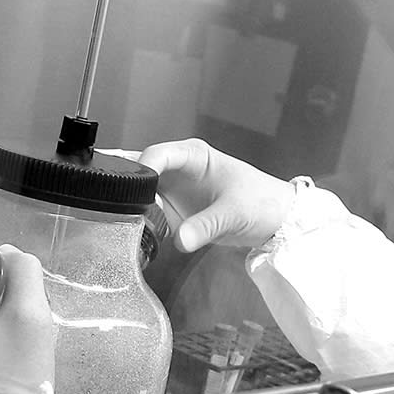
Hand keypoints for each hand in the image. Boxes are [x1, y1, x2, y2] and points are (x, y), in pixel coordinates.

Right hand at [139, 139, 297, 252]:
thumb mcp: (234, 213)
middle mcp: (179, 168)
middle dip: (128, 187)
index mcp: (194, 155)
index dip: (141, 168)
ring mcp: (174, 188)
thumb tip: (181, 240)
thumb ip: (206, 226)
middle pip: (140, 170)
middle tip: (118, 208)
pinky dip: (139, 218)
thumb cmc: (261, 202)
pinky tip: (134, 229)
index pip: (157, 154)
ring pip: (139, 190)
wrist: (275, 219)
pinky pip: (147, 210)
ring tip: (124, 221)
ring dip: (130, 204)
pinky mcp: (173, 208)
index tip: (131, 190)